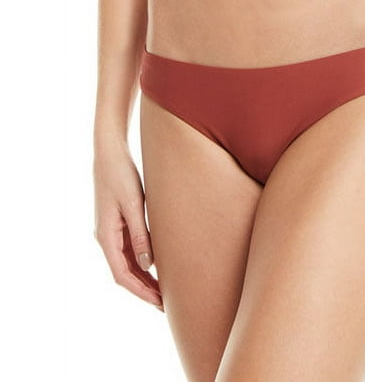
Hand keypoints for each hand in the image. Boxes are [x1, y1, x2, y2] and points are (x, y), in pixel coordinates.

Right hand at [93, 141, 162, 310]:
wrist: (110, 152)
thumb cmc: (121, 174)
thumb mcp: (133, 204)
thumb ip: (140, 234)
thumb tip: (148, 265)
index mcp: (106, 236)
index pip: (122, 275)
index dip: (141, 291)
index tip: (159, 303)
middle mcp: (106, 237)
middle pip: (125, 273)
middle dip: (144, 290)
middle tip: (166, 304)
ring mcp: (111, 231)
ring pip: (127, 263)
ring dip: (144, 278)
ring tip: (165, 290)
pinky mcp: (118, 222)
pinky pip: (130, 250)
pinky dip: (142, 262)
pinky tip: (157, 266)